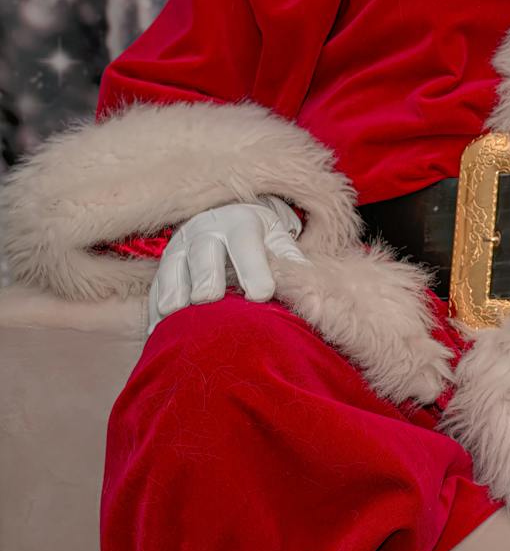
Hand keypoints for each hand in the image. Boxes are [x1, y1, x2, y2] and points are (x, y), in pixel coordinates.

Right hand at [146, 196, 307, 334]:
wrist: (227, 218)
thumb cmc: (260, 238)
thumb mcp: (278, 240)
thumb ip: (292, 261)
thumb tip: (312, 288)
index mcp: (241, 223)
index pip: (246, 243)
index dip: (253, 268)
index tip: (262, 294)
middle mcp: (206, 231)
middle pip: (203, 253)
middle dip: (207, 275)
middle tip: (210, 298)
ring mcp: (180, 248)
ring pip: (171, 269)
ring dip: (173, 292)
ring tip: (176, 315)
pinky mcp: (163, 267)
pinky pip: (155, 288)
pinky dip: (155, 310)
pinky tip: (157, 332)